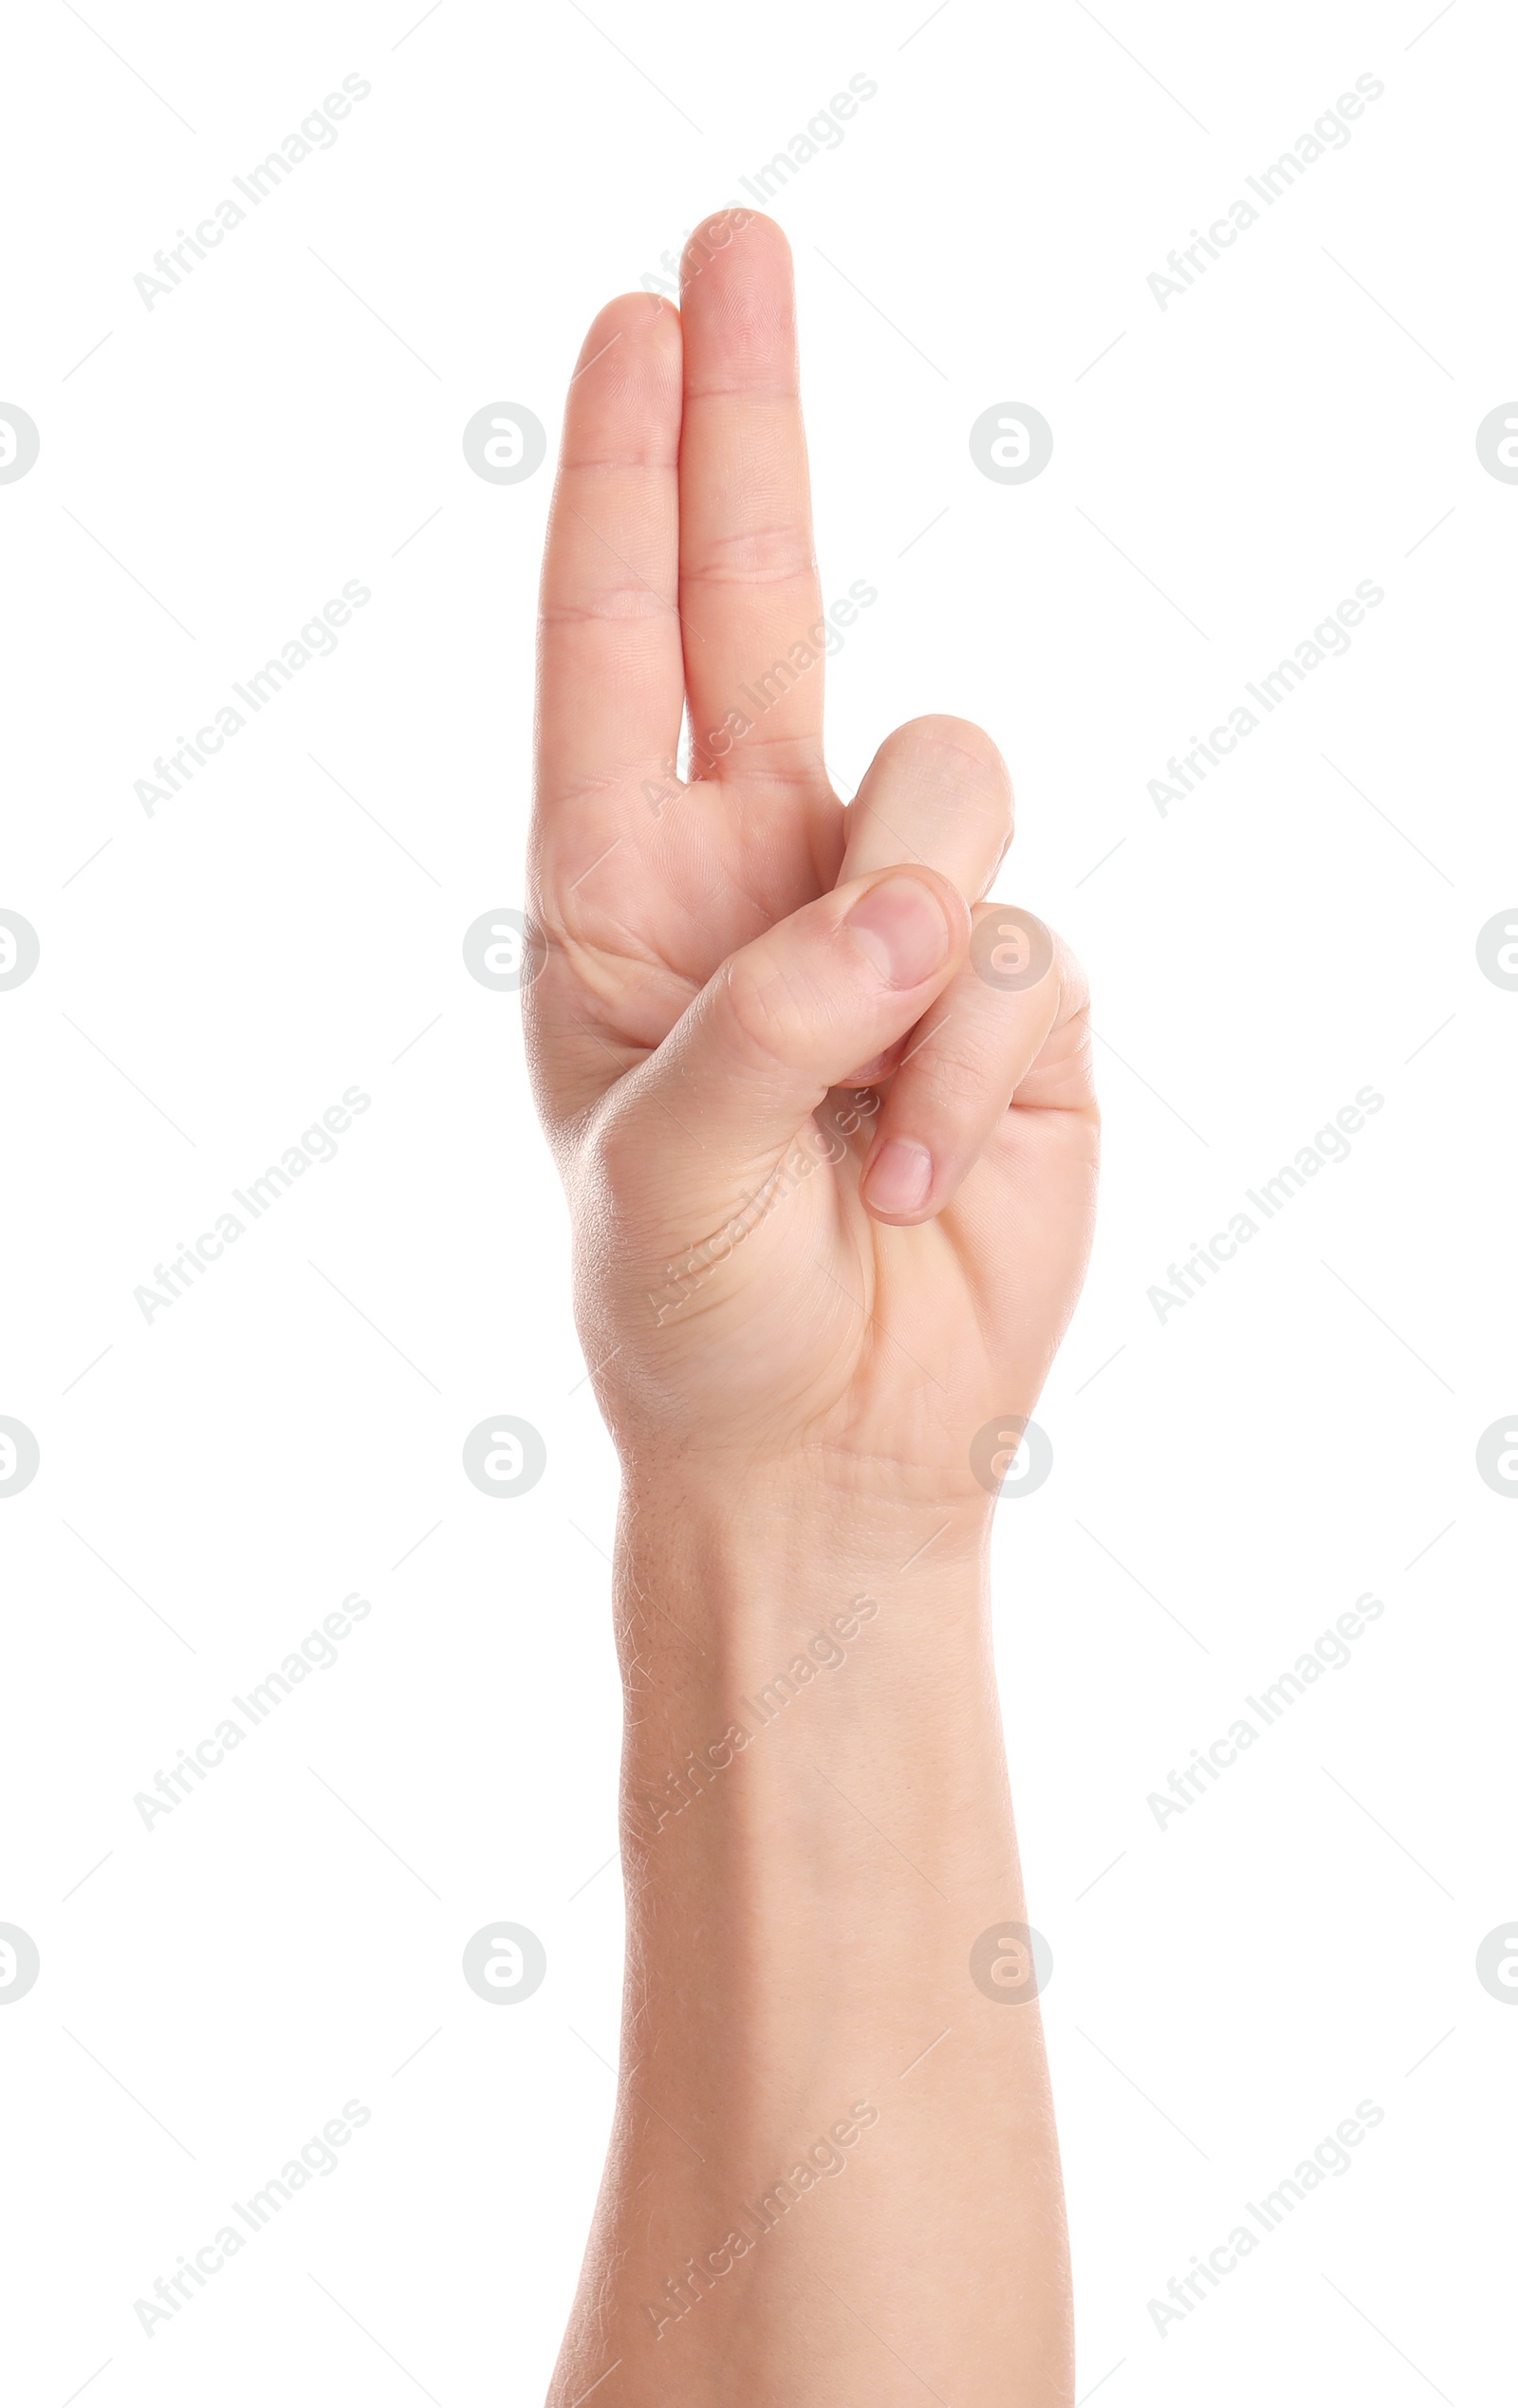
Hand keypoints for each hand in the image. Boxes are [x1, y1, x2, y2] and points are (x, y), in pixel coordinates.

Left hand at [527, 211, 1096, 1502]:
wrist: (825, 1441)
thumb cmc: (688, 1311)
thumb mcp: (660, 1170)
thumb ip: (763, 1016)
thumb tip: (909, 901)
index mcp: (622, 890)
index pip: (616, 650)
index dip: (626, 485)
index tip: (632, 325)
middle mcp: (760, 870)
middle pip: (767, 597)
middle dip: (748, 425)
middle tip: (731, 244)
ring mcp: (897, 921)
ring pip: (950, 781)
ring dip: (918, 939)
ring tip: (863, 1118)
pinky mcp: (1013, 995)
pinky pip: (1027, 949)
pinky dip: (974, 1067)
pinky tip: (918, 1176)